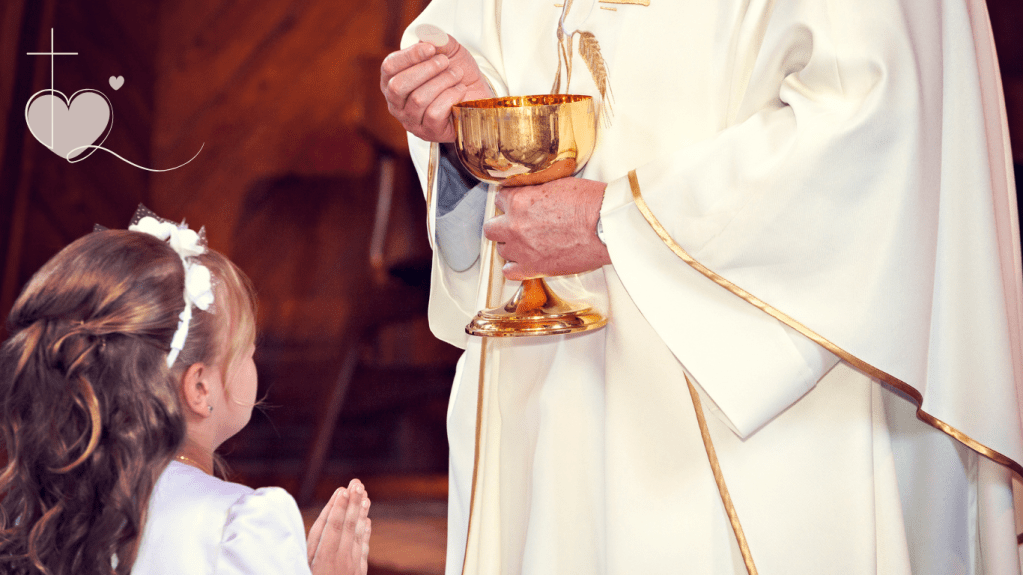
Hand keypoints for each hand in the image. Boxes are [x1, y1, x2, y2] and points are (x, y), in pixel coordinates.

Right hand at [308, 479, 371, 574]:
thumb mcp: (304, 568)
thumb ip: (312, 548)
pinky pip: (364, 550)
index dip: (339, 508)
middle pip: (349, 527)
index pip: (333, 528)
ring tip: (365, 496)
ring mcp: (352, 567)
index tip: (343, 490)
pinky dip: (366, 534)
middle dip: (353, 503)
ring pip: (358, 536)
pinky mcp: (359, 574)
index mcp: (324, 559)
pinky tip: (368, 522)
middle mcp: (341, 561)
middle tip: (357, 483)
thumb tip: (325, 523)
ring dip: (362, 514)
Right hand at [380, 34, 494, 142]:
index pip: (389, 67)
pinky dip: (450, 97)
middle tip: (445, 62)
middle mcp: (396, 103)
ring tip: (456, 75)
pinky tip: (459, 91)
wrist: (477, 96)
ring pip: (418, 99)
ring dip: (442, 82)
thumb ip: (437, 40)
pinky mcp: (429, 132)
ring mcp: (411, 121)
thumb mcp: (448, 51)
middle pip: (398, 86)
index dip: (409, 55)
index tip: (431, 48)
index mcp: (392, 80)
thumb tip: (427, 36)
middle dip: (425, 70)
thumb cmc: (456, 74)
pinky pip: (433, 113)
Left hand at [483, 178, 610, 279]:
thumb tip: (533, 193)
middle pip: (491, 228)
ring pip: (501, 250)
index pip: (499, 199)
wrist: (605, 228)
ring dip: (512, 246)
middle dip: (503, 225)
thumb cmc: (590, 204)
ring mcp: (521, 249)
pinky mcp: (533, 268)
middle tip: (518, 225)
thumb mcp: (558, 184)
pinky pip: (509, 272)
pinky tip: (526, 260)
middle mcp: (514, 225)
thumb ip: (537, 191)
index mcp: (519, 201)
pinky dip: (515, 267)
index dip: (510, 202)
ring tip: (528, 243)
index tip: (517, 205)